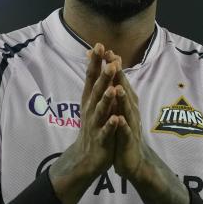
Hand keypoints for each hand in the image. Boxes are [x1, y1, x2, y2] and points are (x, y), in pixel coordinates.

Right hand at [49, 43, 120, 203]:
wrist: (86, 157)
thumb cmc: (93, 126)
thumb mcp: (92, 103)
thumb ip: (95, 83)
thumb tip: (96, 61)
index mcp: (90, 100)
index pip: (91, 77)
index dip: (95, 62)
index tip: (99, 45)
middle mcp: (91, 109)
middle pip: (96, 90)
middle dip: (103, 76)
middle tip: (110, 61)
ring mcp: (95, 124)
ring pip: (101, 110)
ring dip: (106, 99)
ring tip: (112, 88)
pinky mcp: (101, 139)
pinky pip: (106, 132)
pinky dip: (111, 126)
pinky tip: (116, 119)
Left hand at [109, 69, 149, 183]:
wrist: (132, 159)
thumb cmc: (123, 131)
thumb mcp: (118, 109)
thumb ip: (115, 90)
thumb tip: (110, 71)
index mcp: (125, 102)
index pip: (118, 80)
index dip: (112, 65)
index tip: (103, 49)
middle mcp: (130, 110)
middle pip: (124, 90)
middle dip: (119, 76)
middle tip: (113, 60)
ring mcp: (130, 124)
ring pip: (127, 109)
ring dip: (123, 99)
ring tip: (118, 88)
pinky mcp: (128, 140)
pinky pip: (126, 132)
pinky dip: (123, 125)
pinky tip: (119, 120)